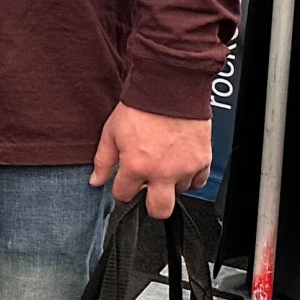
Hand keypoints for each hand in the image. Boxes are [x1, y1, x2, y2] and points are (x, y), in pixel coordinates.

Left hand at [90, 104, 211, 219]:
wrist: (169, 88)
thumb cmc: (140, 107)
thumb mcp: (111, 132)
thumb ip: (103, 161)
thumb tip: (96, 181)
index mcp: (136, 165)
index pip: (124, 195)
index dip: (121, 190)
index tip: (124, 183)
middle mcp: (162, 172)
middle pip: (159, 210)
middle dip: (151, 206)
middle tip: (148, 192)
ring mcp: (185, 168)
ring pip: (179, 192)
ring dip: (170, 184)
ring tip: (163, 165)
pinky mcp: (203, 160)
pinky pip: (198, 181)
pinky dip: (190, 176)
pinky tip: (179, 163)